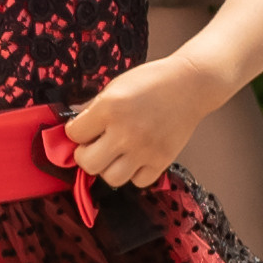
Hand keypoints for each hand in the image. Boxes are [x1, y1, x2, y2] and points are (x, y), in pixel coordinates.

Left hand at [59, 52, 213, 189]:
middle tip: (94, 146)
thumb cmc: (153, 81)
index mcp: (110, 107)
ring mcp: (144, 149)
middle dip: (86, 155)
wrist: (190, 85)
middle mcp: (125, 131)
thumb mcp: (116, 85)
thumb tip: (72, 122)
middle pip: (88, 164)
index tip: (83, 130)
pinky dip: (134, 174)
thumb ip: (92, 107)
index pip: (74, 134)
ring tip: (115, 154)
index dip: (76, 132)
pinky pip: (138, 182)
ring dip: (109, 168)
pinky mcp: (162, 160)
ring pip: (111, 178)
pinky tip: (136, 158)